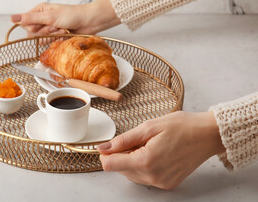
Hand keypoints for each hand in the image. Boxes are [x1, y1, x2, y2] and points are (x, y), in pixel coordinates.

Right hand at [11, 0, 120, 35]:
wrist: (89, 22)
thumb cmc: (72, 15)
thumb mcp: (49, 16)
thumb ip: (30, 18)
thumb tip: (12, 18)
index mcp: (39, 10)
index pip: (26, 24)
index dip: (34, 27)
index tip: (44, 25)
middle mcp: (43, 19)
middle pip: (33, 33)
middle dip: (45, 32)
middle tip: (56, 26)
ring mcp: (50, 28)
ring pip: (42, 39)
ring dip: (53, 36)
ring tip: (62, 29)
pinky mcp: (57, 36)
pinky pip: (51, 42)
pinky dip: (58, 39)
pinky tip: (66, 34)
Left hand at [97, 111, 225, 189]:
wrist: (208, 135)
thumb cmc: (182, 126)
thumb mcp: (149, 127)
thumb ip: (124, 140)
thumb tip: (103, 148)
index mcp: (146, 161)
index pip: (110, 165)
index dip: (106, 153)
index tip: (112, 144)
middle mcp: (153, 177)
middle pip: (120, 170)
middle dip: (122, 154)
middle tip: (139, 140)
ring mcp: (161, 183)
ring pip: (131, 174)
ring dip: (132, 160)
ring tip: (149, 145)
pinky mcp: (167, 184)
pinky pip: (145, 177)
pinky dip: (144, 166)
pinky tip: (155, 153)